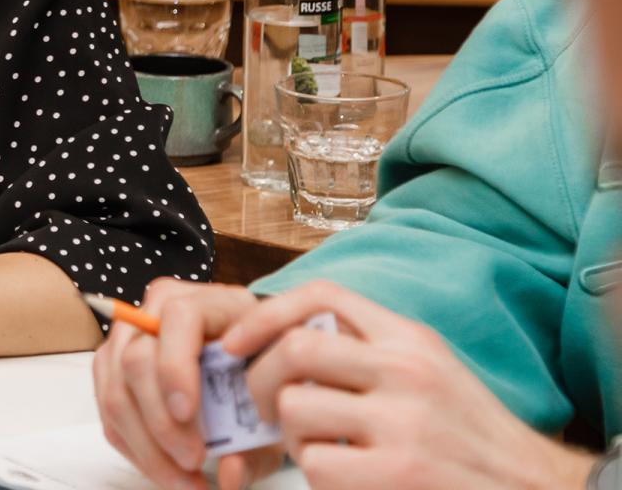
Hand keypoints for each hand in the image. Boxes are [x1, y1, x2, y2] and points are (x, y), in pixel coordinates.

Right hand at [92, 277, 277, 489]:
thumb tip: (227, 473)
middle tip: (193, 460)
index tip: (189, 414)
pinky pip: (107, 408)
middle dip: (160, 420)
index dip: (176, 365)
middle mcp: (158, 309)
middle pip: (136, 358)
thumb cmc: (261, 377)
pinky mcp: (112, 365)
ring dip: (145, 443)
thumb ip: (257, 443)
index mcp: (208, 301)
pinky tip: (164, 468)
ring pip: (114, 389)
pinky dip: (133, 446)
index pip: (177, 318)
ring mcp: (129, 336)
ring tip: (182, 477)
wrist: (246, 364)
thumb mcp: (271, 404)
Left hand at [227, 281, 597, 489]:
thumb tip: (282, 337)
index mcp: (410, 339)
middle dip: (260, 380)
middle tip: (264, 408)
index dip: (264, 313)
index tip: (234, 341)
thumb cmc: (467, 432)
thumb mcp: (429, 367)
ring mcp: (403, 423)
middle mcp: (407, 371)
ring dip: (290, 435)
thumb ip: (368, 347)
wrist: (531, 488)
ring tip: (316, 447)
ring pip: (295, 408)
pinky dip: (317, 475)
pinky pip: (316, 465)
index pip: (322, 296)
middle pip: (294, 350)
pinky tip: (343, 478)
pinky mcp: (398, 474)